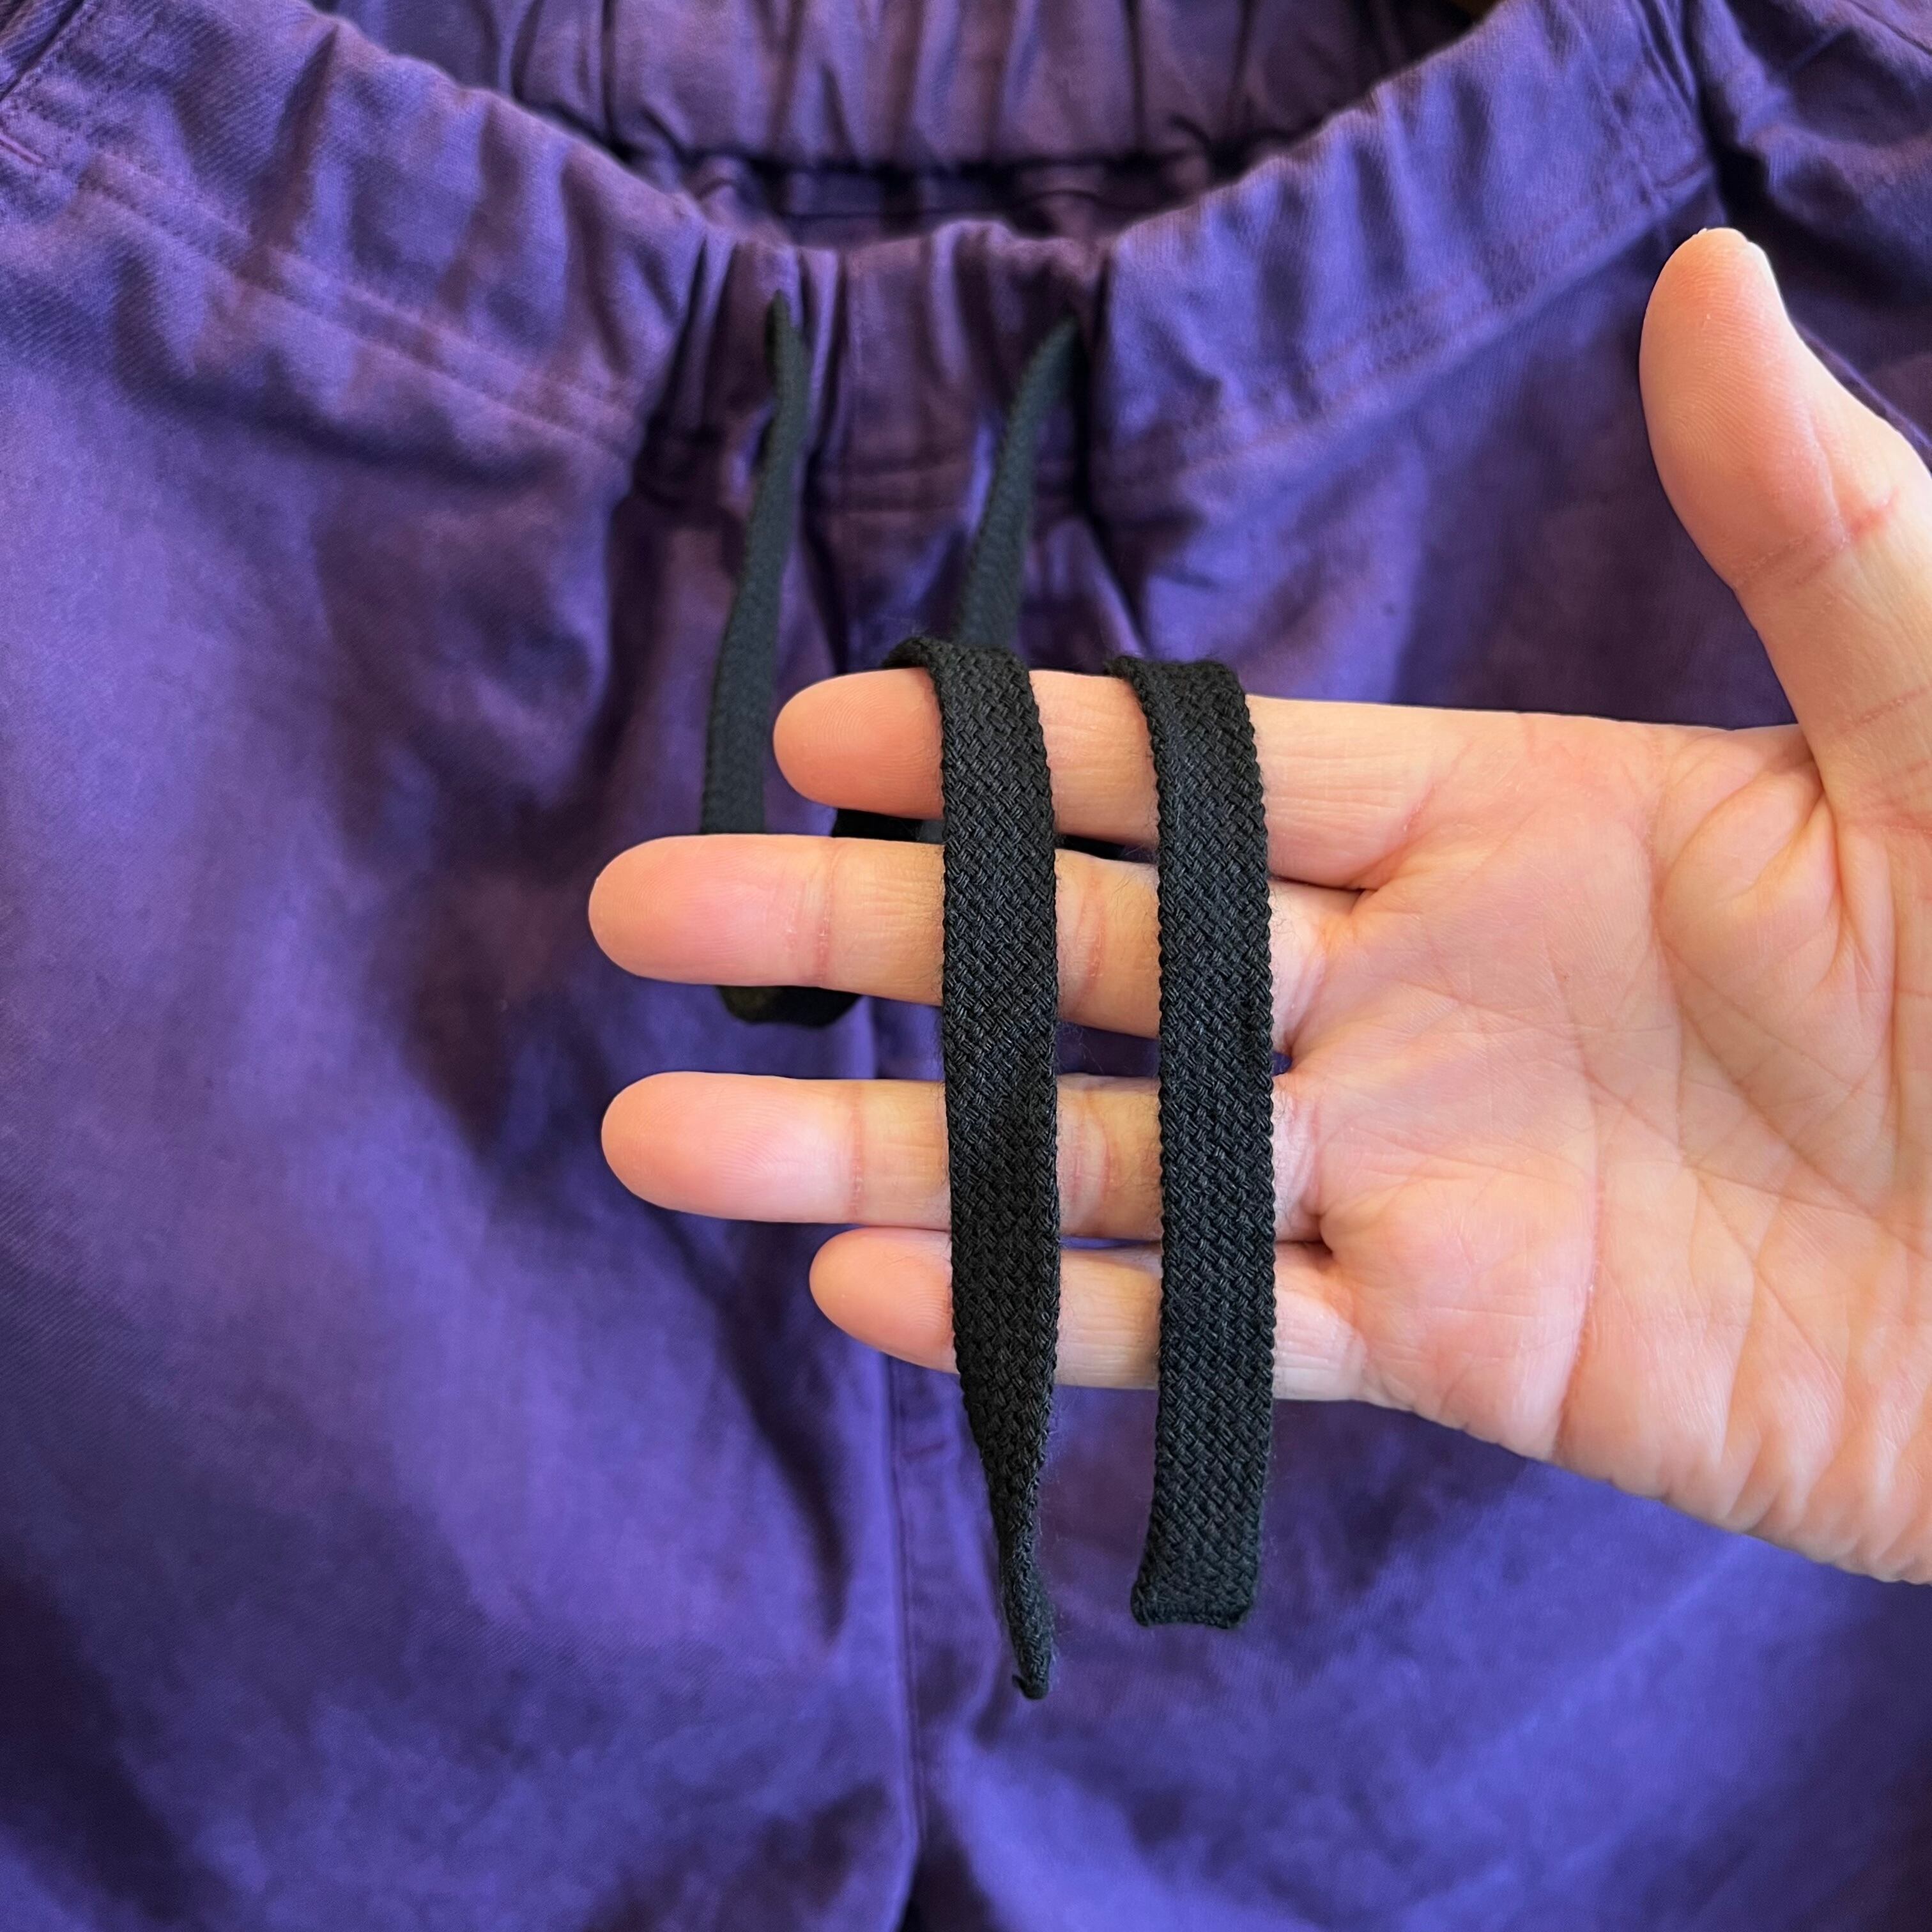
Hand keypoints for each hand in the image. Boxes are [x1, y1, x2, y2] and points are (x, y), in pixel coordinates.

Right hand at [589, 230, 1931, 1583]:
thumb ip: (1805, 526)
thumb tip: (1699, 275)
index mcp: (1496, 823)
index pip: (1195, 774)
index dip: (1008, 754)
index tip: (820, 734)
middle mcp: (1403, 992)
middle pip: (1087, 957)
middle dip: (872, 938)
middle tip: (660, 916)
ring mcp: (1400, 1177)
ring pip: (1097, 1161)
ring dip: (889, 1159)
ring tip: (678, 1142)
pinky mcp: (1439, 1343)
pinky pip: (1207, 1335)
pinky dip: (1050, 1323)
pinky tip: (878, 1297)